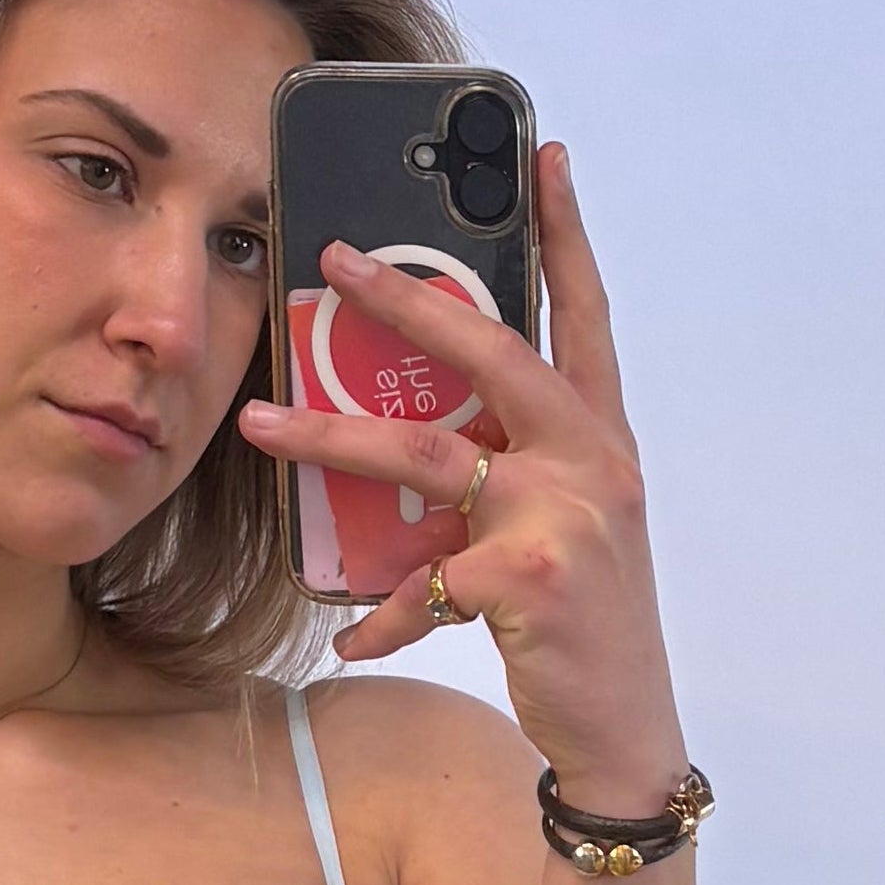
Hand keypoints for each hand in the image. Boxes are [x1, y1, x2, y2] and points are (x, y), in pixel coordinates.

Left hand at [238, 139, 687, 810]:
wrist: (624, 728)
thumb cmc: (580, 626)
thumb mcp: (559, 529)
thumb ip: (509, 471)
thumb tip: (415, 431)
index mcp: (599, 437)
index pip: (583, 315)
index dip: (565, 235)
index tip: (543, 156)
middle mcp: (589, 460)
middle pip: (487, 352)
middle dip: (404, 299)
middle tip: (334, 256)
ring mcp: (562, 516)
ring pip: (425, 453)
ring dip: (331, 436)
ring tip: (261, 425)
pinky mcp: (527, 581)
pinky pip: (424, 583)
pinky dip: (380, 611)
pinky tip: (348, 634)